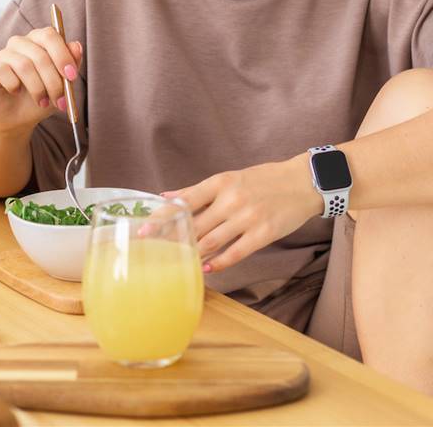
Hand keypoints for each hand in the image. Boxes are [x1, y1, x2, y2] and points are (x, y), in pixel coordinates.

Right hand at [0, 26, 81, 135]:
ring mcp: (3, 54)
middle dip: (53, 80)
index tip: (71, 76)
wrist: (18, 119)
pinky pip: (4, 71)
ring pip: (24, 65)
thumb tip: (77, 46)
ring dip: (38, 88)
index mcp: (39, 40)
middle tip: (60, 99)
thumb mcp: (62, 85)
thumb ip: (70, 65)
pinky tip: (17, 93)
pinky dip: (14, 86)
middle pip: (39, 53)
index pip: (50, 35)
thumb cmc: (41, 98)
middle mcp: (20, 43)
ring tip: (43, 102)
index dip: (62, 55)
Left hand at [161, 156, 321, 273]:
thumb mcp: (228, 178)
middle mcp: (231, 199)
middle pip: (194, 224)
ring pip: (212, 240)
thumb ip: (197, 191)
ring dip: (192, 254)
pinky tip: (207, 268)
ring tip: (176, 263)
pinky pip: (237, 252)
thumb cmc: (262, 180)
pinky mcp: (264, 233)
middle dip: (171, 239)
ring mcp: (248, 217)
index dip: (162, 216)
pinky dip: (220, 262)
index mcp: (220, 182)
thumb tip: (166, 197)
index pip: (184, 201)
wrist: (303, 182)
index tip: (143, 228)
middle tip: (152, 252)